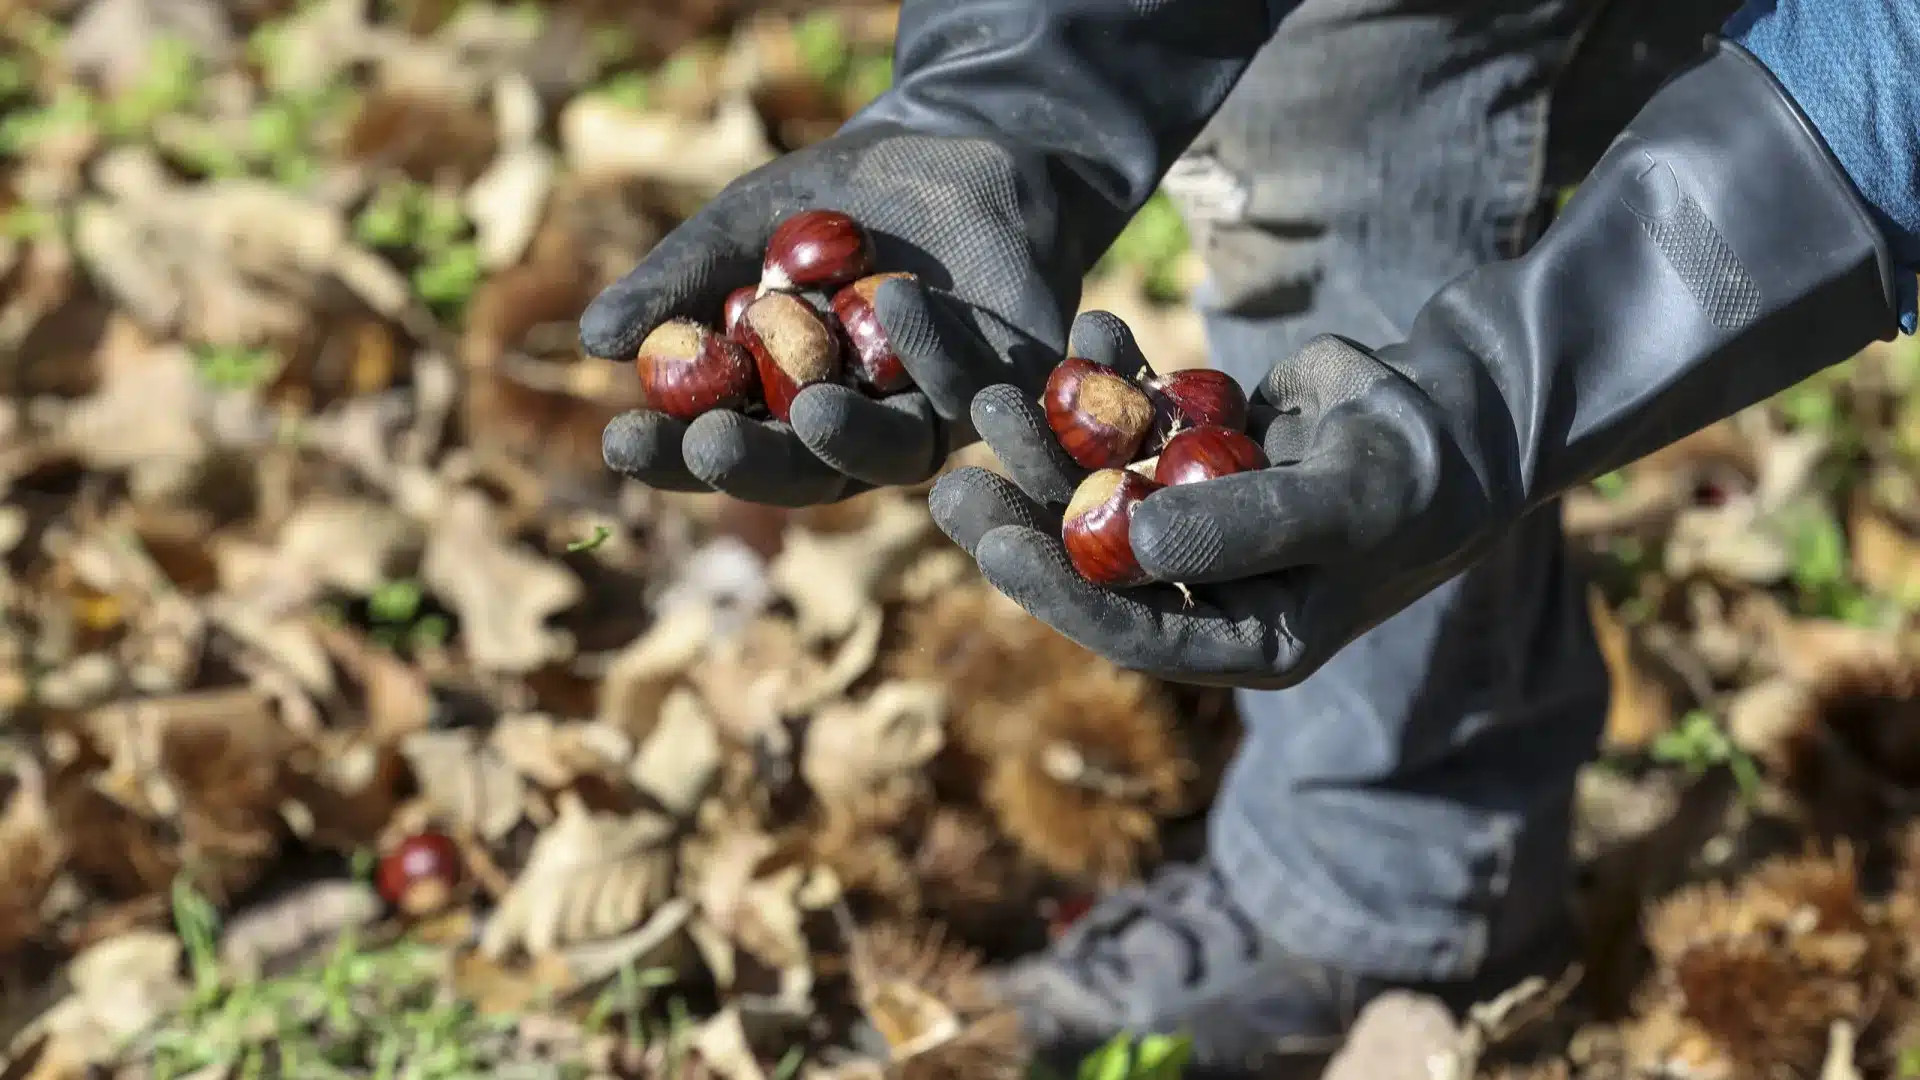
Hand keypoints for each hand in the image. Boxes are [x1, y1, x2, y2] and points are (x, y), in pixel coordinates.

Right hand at [579, 124, 1079, 506]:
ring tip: (810, 408)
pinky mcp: (1002, 388)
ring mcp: (931, 418)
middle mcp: (857, 433)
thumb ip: (676, 283)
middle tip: (707, 445)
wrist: (950, 146)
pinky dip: (930, 347)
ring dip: (850, 435)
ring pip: (891, 453)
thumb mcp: (741, 227)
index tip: (621, 441)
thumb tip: (595, 343)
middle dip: (756, 464)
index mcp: (785, 411)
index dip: (671, 457)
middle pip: (805, 473)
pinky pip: (965, 386)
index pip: (724, 451)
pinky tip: (891, 298)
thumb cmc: (834, 200)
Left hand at [928, 311, 1514, 688]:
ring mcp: (1196, 523)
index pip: (1133, 631)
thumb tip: (1131, 545)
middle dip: (1026, 520)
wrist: (1461, 412)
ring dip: (1049, 441)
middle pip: (1094, 564)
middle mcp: (1209, 592)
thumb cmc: (1421, 475)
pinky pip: (1135, 423)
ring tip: (991, 395)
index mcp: (1244, 639)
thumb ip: (1243, 526)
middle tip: (950, 484)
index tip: (993, 546)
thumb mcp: (1346, 503)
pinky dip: (1109, 378)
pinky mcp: (1194, 460)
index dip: (1057, 593)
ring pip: (1100, 487)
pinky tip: (1083, 329)